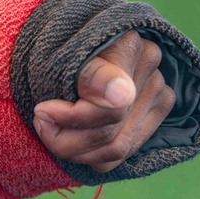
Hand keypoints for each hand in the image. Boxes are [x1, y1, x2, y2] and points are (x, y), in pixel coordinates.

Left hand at [32, 30, 175, 172]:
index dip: (71, 117)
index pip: (109, 107)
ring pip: (117, 149)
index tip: (41, 110)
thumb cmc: (57, 50)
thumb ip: (91, 77)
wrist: (71, 42)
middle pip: (109, 132)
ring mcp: (158, 89)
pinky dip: (91, 155)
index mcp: (126, 46)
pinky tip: (73, 140)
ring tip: (52, 132)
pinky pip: (123, 153)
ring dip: (76, 151)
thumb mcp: (58, 58)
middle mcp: (150, 67)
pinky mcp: (158, 108)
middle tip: (41, 121)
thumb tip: (120, 97)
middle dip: (65, 139)